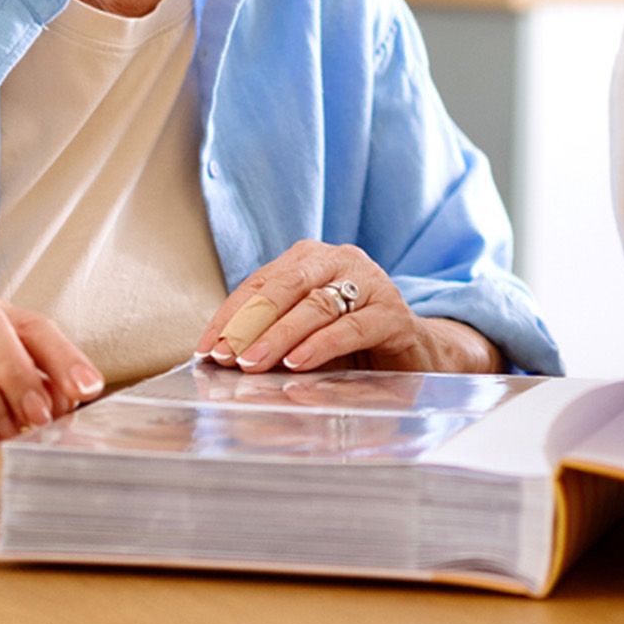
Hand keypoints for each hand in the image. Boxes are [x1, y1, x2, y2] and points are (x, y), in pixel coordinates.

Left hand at [194, 240, 500, 374]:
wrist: (417, 356)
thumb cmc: (350, 345)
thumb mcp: (304, 337)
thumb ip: (270, 336)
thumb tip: (221, 357)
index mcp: (312, 259)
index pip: (261, 282)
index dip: (230, 315)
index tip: (206, 349)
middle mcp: (341, 261)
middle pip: (287, 286)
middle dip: (250, 323)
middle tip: (225, 355)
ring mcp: (371, 283)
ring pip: (317, 305)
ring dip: (279, 335)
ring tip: (252, 363)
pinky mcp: (395, 315)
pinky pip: (352, 327)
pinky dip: (322, 345)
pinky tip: (297, 363)